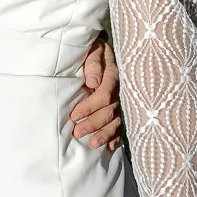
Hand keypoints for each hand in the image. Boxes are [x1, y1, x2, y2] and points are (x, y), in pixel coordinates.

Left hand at [71, 33, 121, 150]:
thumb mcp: (92, 49)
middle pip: (110, 110)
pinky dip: (115, 137)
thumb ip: (93, 63)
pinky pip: (121, 125)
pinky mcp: (121, 108)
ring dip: (105, 134)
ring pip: (116, 120)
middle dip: (93, 123)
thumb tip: (92, 82)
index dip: (89, 107)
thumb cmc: (93, 50)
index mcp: (113, 75)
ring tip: (92, 144)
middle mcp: (120, 90)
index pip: (104, 95)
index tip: (74, 115)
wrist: (103, 49)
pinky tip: (109, 147)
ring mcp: (122, 101)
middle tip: (77, 133)